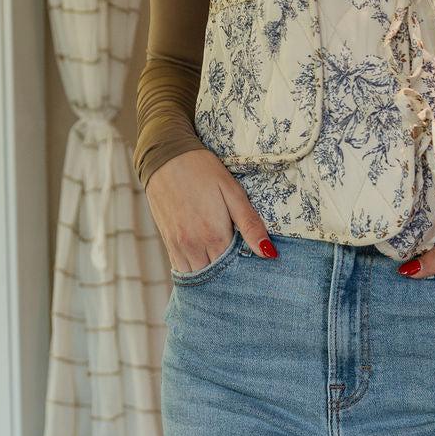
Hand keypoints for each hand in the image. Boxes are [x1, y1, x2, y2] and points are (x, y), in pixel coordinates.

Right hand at [144, 147, 278, 270]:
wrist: (165, 156)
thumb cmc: (202, 170)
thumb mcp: (232, 192)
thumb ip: (250, 224)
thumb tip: (269, 253)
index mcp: (214, 234)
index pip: (234, 269)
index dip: (245, 272)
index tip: (253, 272)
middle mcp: (194, 245)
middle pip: (216, 277)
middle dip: (229, 278)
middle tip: (241, 276)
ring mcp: (179, 246)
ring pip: (198, 278)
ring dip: (211, 279)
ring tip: (224, 274)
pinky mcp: (169, 244)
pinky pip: (182, 271)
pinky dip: (195, 273)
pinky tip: (206, 268)